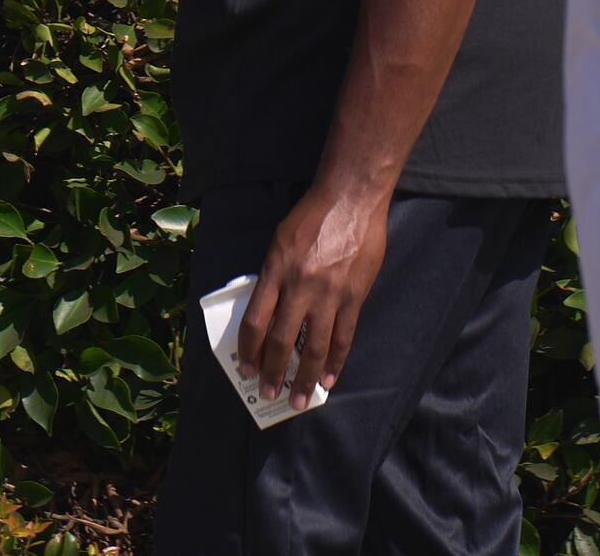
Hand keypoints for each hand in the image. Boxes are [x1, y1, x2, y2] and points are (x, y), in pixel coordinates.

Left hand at [236, 174, 379, 412]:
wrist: (351, 200)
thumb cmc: (311, 216)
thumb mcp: (280, 241)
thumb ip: (273, 276)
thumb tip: (268, 311)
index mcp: (275, 271)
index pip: (255, 321)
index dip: (249, 350)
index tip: (246, 369)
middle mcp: (300, 287)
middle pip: (281, 340)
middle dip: (273, 371)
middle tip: (269, 393)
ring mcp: (329, 295)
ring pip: (313, 346)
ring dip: (305, 378)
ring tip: (300, 400)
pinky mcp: (353, 297)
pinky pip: (343, 337)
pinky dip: (335, 361)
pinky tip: (329, 378)